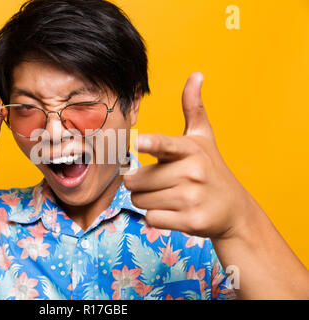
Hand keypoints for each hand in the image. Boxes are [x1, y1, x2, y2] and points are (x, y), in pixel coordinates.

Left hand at [124, 72, 255, 239]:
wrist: (234, 210)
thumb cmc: (210, 168)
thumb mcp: (203, 137)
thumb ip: (193, 108)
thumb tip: (196, 74)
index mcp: (190, 149)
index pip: (166, 145)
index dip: (152, 144)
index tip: (141, 142)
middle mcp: (191, 172)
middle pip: (135, 180)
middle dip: (139, 184)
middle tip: (159, 182)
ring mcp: (192, 199)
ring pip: (140, 201)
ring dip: (147, 200)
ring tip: (170, 196)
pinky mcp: (191, 222)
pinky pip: (150, 219)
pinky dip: (157, 218)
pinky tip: (175, 212)